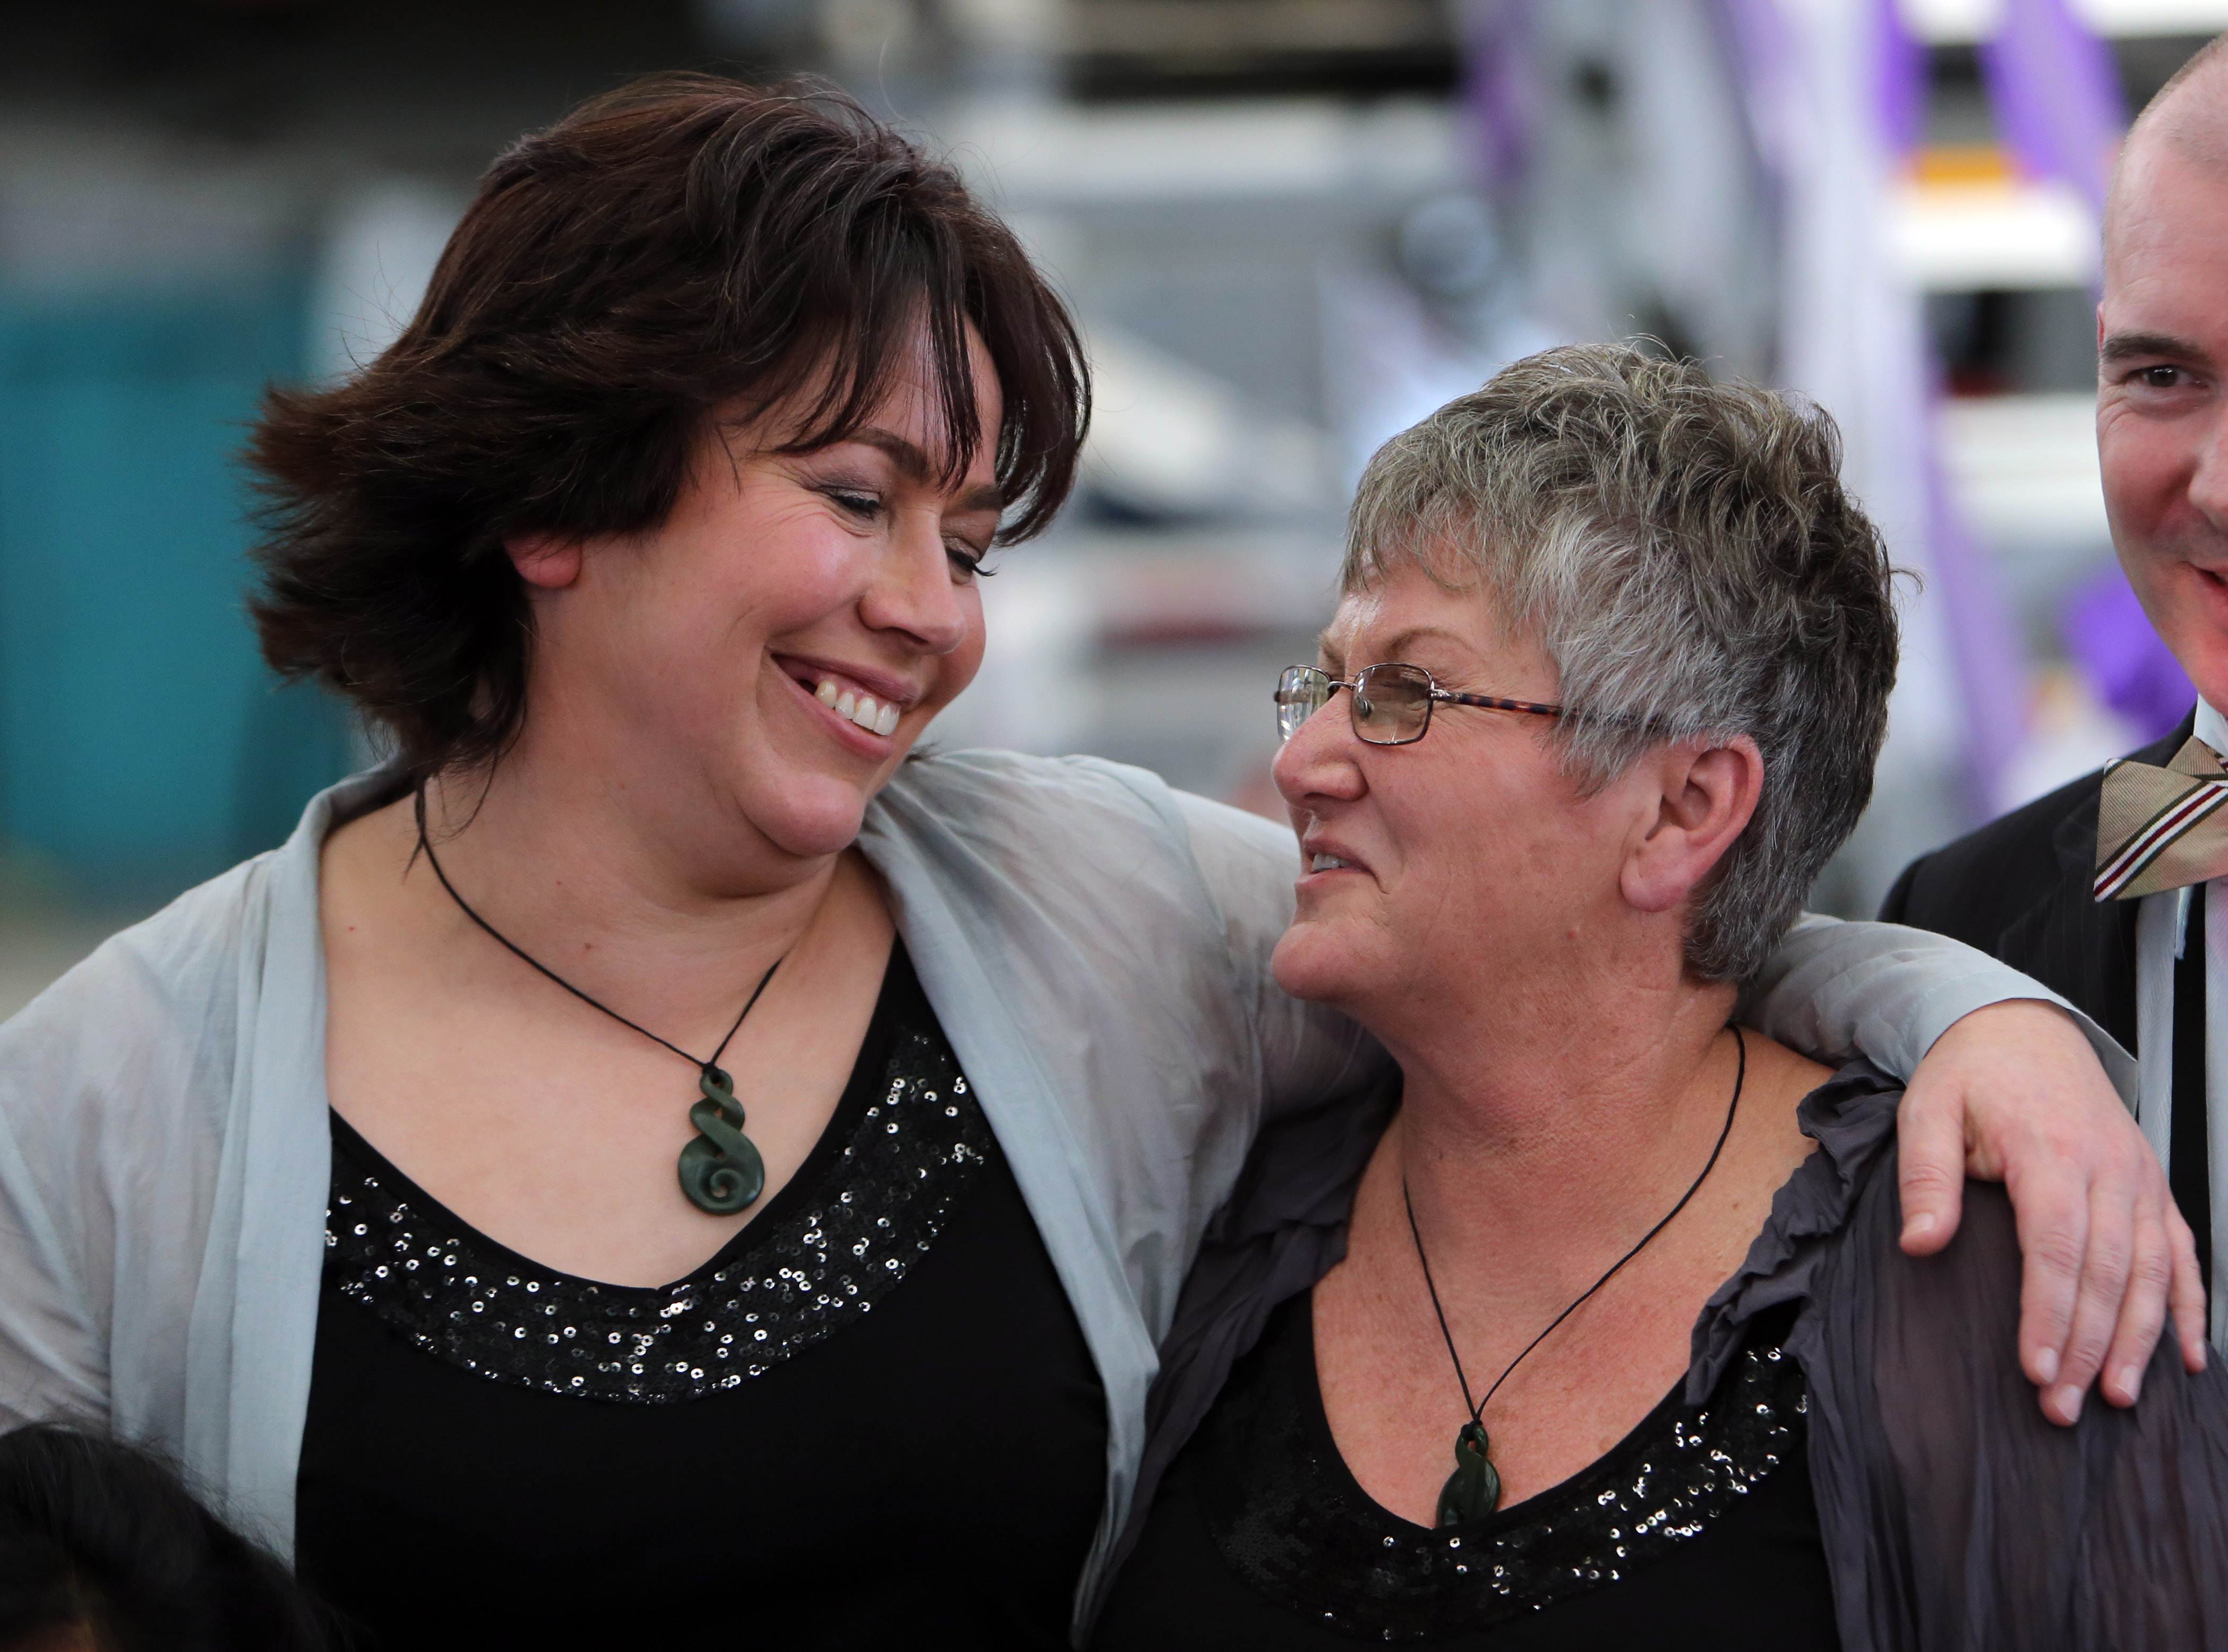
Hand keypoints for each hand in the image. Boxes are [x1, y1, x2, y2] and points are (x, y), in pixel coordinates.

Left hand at [1898, 1000, 2205, 1425]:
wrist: (2021, 1026)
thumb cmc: (1970, 1073)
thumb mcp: (1927, 1109)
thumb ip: (1926, 1178)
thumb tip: (1920, 1244)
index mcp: (2051, 1151)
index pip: (2057, 1248)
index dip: (2050, 1314)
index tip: (2035, 1369)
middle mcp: (2109, 1169)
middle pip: (2105, 1273)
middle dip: (2085, 1346)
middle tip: (2061, 1406)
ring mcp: (2140, 1179)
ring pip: (2150, 1273)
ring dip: (2136, 1341)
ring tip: (2115, 1398)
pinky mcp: (2152, 1186)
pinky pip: (2181, 1254)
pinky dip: (2186, 1307)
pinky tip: (2185, 1358)